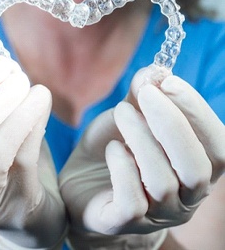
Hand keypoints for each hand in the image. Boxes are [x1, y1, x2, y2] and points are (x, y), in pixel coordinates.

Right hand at [0, 57, 65, 248]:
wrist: (25, 214)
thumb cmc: (8, 166)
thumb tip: (10, 72)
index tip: (0, 64)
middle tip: (18, 75)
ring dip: (15, 116)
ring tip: (37, 89)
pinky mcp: (11, 207)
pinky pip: (21, 164)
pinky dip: (33, 129)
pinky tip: (43, 106)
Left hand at [59, 66, 224, 246]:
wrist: (82, 181)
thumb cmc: (112, 147)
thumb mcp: (129, 117)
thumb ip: (142, 97)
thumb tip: (154, 71)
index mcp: (193, 168)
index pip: (217, 146)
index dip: (197, 112)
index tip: (169, 82)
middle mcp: (183, 197)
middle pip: (197, 168)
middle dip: (172, 123)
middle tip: (145, 93)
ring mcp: (156, 215)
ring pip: (162, 182)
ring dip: (141, 138)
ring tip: (122, 112)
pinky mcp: (124, 222)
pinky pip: (132, 201)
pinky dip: (122, 166)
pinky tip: (112, 149)